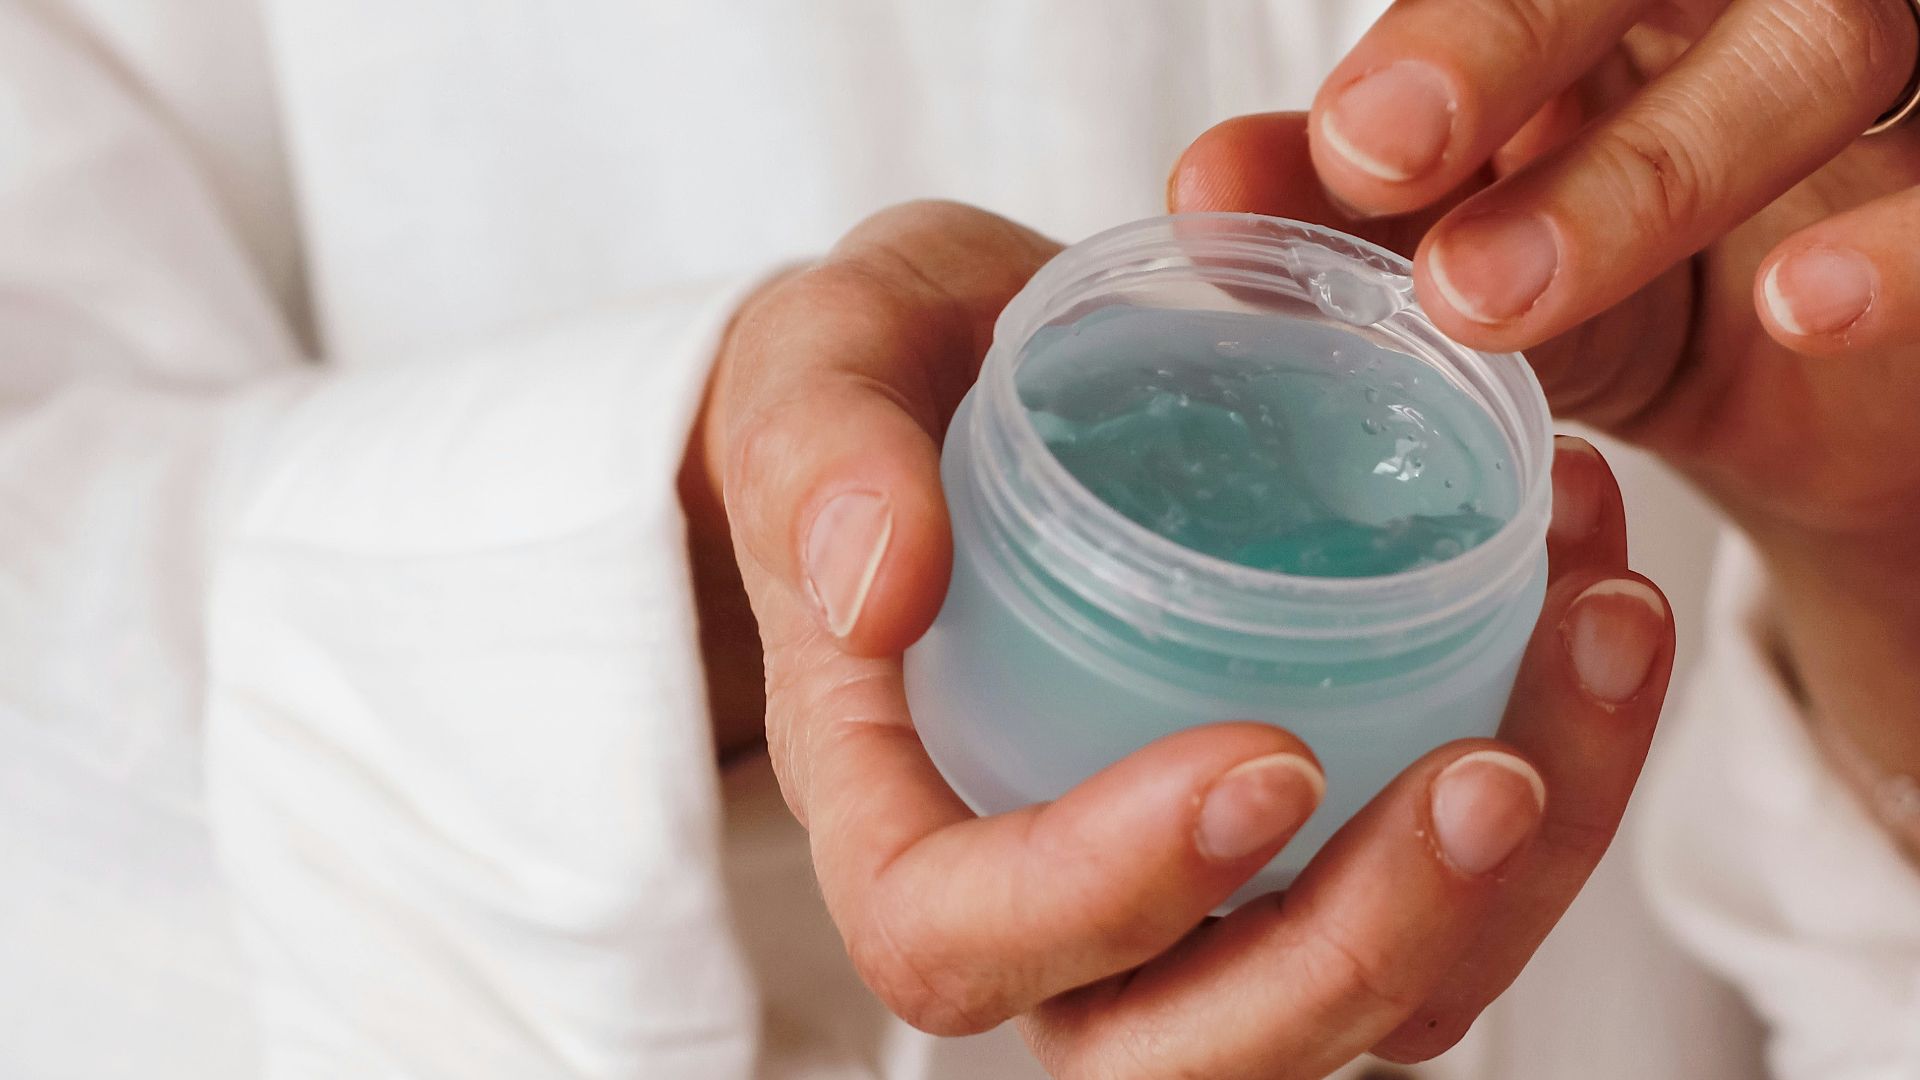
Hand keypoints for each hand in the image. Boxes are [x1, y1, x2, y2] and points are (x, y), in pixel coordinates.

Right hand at [682, 200, 1674, 1076]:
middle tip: (1495, 774)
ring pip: (1353, 996)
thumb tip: (881, 580)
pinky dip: (1560, 769)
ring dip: (1511, 875)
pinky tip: (1592, 591)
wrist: (979, 367)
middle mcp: (1043, 888)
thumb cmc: (879, 383)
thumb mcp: (817, 365)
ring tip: (1600, 630)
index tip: (1266, 756)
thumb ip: (820, 456)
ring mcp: (1186, 877)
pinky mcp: (1301, 823)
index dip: (1109, 899)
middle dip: (1356, 953)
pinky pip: (1439, 887)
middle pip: (1182, 1048)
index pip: (959, 938)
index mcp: (893, 800)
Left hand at [1171, 0, 1919, 869]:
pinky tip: (1807, 303)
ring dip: (1647, 171)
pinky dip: (1902, 244)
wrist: (1842, 392)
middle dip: (1497, 37)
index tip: (1336, 134)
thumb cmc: (1649, 280)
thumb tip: (1202, 195)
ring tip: (1493, 296)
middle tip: (1371, 150)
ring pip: (1816, 41)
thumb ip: (1365, 218)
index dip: (1446, 24)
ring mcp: (1881, 64)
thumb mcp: (1495, 246)